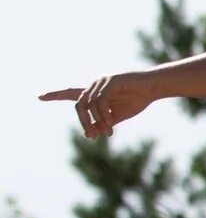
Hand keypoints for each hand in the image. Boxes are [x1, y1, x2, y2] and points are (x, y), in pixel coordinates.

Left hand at [42, 73, 157, 139]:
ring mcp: (101, 82)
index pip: (71, 93)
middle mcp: (94, 86)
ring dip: (96, 121)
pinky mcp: (109, 81)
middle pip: (78, 104)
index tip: (40, 97)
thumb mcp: (118, 116)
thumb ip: (103, 124)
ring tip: (107, 132)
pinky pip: (100, 102)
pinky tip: (110, 124)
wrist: (154, 88)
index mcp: (95, 93)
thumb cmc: (138, 100)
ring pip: (88, 105)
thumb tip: (88, 135)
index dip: (55, 95)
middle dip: (82, 121)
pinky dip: (103, 115)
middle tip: (91, 135)